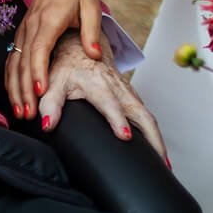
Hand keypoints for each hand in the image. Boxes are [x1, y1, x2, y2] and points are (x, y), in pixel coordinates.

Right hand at [5, 0, 103, 118]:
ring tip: (20, 112)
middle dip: (24, 89)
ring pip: (14, 62)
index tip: (41, 91)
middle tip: (29, 114)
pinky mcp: (22, 34)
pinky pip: (12, 59)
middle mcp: (31, 25)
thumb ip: (92, 30)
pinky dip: (11, 79)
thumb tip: (95, 54)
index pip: (40, 49)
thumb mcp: (92, 5)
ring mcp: (24, 29)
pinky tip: (14, 96)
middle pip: (23, 61)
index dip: (38, 71)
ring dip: (15, 88)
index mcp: (49, 18)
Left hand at [37, 31, 169, 164]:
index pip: (111, 103)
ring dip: (158, 139)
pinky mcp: (132, 97)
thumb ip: (49, 104)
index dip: (118, 119)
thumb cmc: (67, 67)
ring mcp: (128, 93)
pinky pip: (147, 116)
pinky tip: (157, 153)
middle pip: (141, 113)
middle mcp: (118, 89)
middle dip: (152, 137)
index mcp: (99, 85)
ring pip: (148, 117)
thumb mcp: (53, 83)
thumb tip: (47, 125)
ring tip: (165, 165)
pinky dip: (155, 134)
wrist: (82, 48)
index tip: (125, 136)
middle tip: (159, 161)